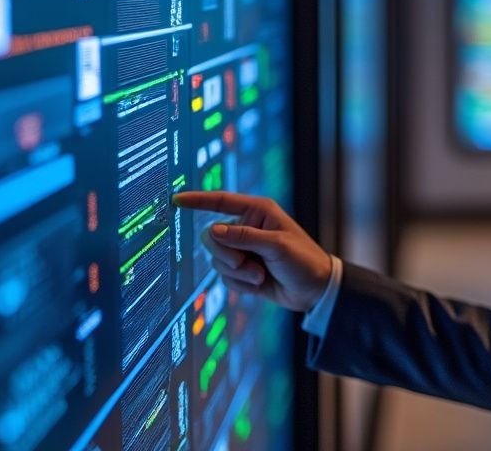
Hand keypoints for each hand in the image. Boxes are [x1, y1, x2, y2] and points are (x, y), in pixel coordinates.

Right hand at [172, 190, 332, 311]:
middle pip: (212, 238)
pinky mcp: (242, 269)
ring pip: (217, 261)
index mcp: (259, 211)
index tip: (176, 200)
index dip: (198, 200)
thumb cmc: (304, 261)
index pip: (222, 202)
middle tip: (246, 264)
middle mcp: (248, 227)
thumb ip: (243, 238)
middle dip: (227, 256)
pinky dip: (241, 284)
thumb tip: (212, 231)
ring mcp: (244, 249)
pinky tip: (260, 283)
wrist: (314, 290)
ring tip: (262, 275)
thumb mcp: (276, 246)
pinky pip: (225, 277)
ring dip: (238, 273)